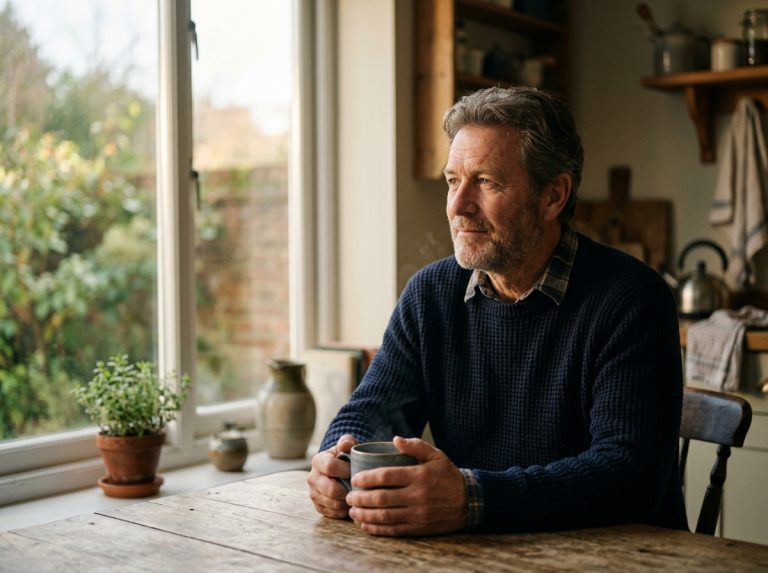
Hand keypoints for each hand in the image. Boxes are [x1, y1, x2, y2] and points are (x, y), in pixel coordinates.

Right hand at [307, 435, 357, 518]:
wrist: (338, 469)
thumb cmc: (345, 456)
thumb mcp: (347, 445)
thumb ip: (347, 442)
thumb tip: (345, 445)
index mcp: (318, 460)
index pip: (330, 466)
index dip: (346, 470)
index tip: (356, 471)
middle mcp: (312, 478)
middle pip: (331, 490)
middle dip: (348, 490)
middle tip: (360, 488)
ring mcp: (313, 494)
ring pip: (334, 504)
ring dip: (348, 502)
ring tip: (358, 496)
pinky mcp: (318, 507)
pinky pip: (333, 514)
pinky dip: (344, 510)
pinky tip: (351, 503)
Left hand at [346, 436, 467, 536]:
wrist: (469, 502)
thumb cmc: (448, 476)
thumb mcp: (436, 455)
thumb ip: (415, 446)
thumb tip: (395, 439)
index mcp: (419, 475)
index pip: (386, 476)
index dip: (366, 478)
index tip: (355, 478)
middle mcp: (417, 496)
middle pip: (381, 498)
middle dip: (360, 498)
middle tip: (349, 496)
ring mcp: (418, 514)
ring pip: (384, 516)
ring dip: (364, 514)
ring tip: (352, 511)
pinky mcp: (419, 528)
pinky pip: (393, 530)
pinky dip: (376, 529)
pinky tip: (365, 525)